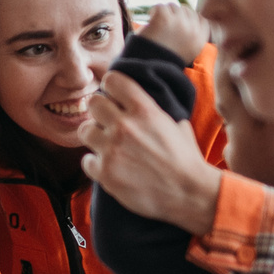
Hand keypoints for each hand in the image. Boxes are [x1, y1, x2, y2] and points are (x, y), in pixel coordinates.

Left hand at [82, 71, 221, 235]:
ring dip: (94, 137)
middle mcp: (125, 126)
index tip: (112, 95)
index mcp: (144, 110)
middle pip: (93, 103)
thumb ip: (155, 112)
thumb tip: (144, 104)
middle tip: (106, 122)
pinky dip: (95, 164)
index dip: (110, 86)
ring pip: (85, 130)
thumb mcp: (177, 124)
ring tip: (106, 145)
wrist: (189, 193)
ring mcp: (112, 150)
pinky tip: (107, 166)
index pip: (113, 80)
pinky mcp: (105, 173)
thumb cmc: (186, 160)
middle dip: (99, 111)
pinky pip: (86, 160)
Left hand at [137, 2, 211, 62]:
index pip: (202, 20)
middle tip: (164, 27)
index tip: (178, 24)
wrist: (149, 69)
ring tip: (156, 28)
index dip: (189, 19)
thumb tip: (187, 17)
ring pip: (173, 7)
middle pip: (186, 10)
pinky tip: (150, 22)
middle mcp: (193, 30)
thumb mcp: (185, 52)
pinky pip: (160, 6)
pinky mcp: (164, 18)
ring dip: (164, 14)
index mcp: (200, 40)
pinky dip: (153, 12)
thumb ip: (191, 37)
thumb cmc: (163, 62)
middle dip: (175, 16)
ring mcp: (179, 23)